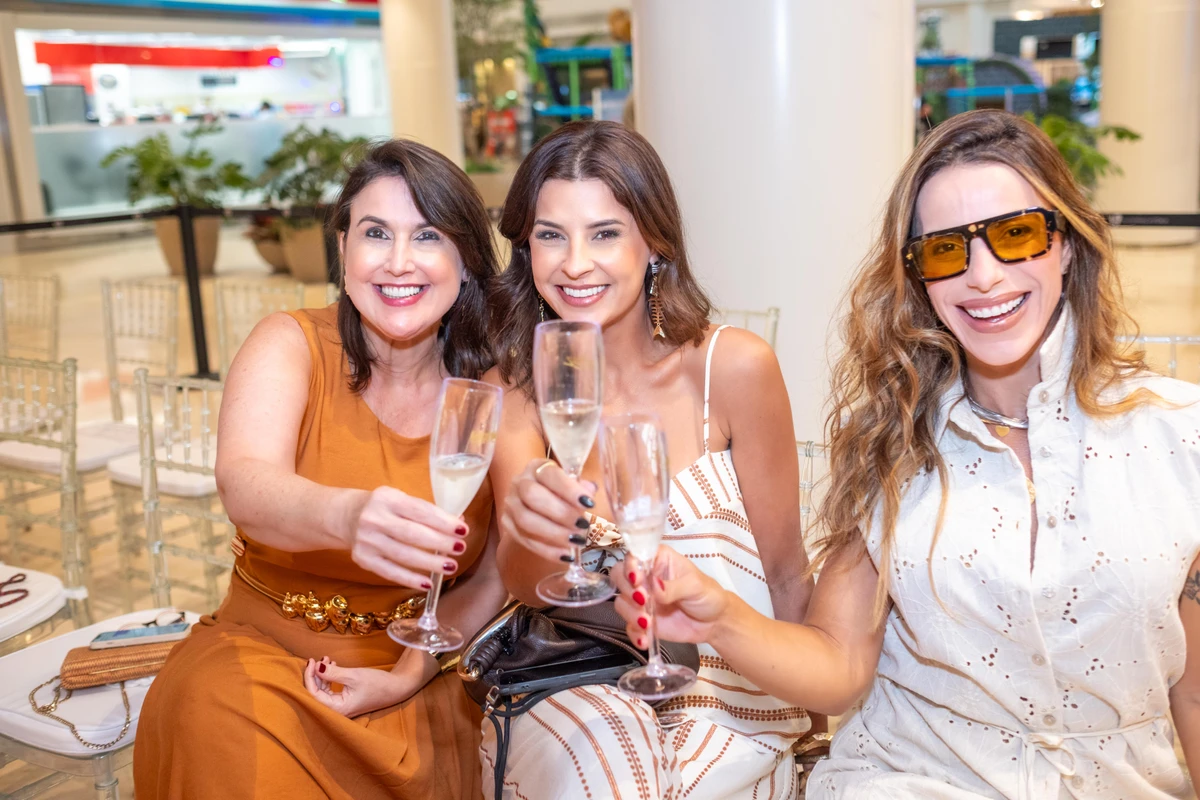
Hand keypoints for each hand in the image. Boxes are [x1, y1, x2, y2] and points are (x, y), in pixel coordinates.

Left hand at [302, 656, 419, 717]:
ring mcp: (342, 707)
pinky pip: (331, 691)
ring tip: (326, 660)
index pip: (314, 695)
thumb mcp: (354, 675)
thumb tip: (316, 667)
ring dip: (322, 676)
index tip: (311, 662)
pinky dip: (330, 678)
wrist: (397, 687)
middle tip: (316, 659)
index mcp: (338, 709)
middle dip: (315, 676)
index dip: (310, 678)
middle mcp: (338, 711)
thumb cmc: (378, 684)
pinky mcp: (347, 701)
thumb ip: (333, 673)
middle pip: (317, 694)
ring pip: (323, 692)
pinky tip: (333, 666)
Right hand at [344, 486, 466, 589]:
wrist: (347, 516)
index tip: (463, 530)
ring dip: (430, 562)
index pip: (420, 511)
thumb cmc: (385, 508)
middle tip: (460, 549)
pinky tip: (428, 583)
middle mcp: (374, 518)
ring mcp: (367, 540)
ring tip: (450, 566)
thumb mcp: (402, 500)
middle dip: (440, 542)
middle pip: (412, 534)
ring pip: (403, 555)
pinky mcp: (363, 559)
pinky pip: (390, 572)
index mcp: (388, 498)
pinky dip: (410, 579)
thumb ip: (427, 511)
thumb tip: (458, 524)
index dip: (443, 522)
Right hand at [497, 459, 595, 562]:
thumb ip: (582, 487)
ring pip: (526, 520)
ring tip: (576, 541)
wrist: (537, 504)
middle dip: (560, 513)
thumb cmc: (560, 492)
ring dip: (553, 533)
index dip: (569, 490)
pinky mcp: (507, 524)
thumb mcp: (571, 485)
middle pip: (533, 496)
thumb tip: (589, 491)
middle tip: (582, 525)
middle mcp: (519, 482)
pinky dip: (547, 550)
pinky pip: (524, 539)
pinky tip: (565, 556)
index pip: (551, 475)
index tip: (589, 503)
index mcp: (537, 467)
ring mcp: (511, 504)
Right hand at [613, 545, 731, 646]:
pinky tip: (645, 641)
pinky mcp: (642, 621)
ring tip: (648, 624)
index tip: (636, 579)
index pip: (634, 556)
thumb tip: (654, 587)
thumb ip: (673, 587)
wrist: (714, 623)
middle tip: (643, 602)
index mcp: (658, 560)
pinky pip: (629, 627)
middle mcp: (645, 577)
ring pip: (621, 603)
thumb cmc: (707, 595)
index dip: (630, 566)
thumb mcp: (695, 586)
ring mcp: (642, 600)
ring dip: (631, 614)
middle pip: (620, 577)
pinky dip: (634, 634)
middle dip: (627, 590)